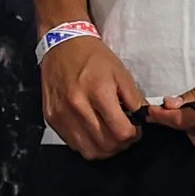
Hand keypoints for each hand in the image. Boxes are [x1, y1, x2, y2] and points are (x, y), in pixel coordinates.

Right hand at [40, 36, 146, 159]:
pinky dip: (87, 143)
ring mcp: (62, 114)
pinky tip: (92, 131)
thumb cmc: (93, 57)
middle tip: (123, 132)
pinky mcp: (51, 118)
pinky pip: (73, 144)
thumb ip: (135, 99)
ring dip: (104, 148)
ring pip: (89, 151)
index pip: (121, 133)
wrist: (61, 44)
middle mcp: (78, 106)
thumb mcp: (121, 73)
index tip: (134, 128)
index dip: (133, 135)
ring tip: (108, 134)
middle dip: (121, 143)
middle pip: (106, 145)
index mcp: (98, 93)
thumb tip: (143, 120)